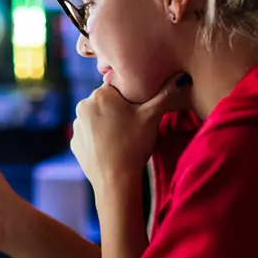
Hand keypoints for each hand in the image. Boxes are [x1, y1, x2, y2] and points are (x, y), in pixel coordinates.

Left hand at [71, 74, 190, 192]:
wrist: (115, 180)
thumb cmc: (134, 145)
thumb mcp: (152, 117)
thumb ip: (165, 94)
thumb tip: (182, 78)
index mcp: (100, 94)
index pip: (117, 88)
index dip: (129, 99)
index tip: (137, 112)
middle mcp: (83, 106)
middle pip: (105, 102)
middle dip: (116, 111)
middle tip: (132, 127)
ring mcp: (77, 125)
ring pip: (96, 119)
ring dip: (106, 124)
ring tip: (122, 139)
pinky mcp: (74, 143)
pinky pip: (89, 135)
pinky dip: (98, 139)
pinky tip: (111, 148)